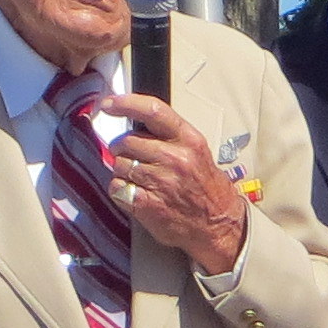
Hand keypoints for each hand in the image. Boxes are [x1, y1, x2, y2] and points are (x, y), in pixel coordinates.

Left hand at [94, 94, 251, 273]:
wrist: (218, 223)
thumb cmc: (204, 185)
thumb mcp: (196, 150)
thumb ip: (167, 135)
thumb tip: (131, 122)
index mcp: (188, 139)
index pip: (152, 110)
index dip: (126, 104)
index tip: (109, 104)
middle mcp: (175, 157)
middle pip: (127, 140)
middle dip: (122, 148)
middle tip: (131, 156)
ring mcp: (161, 181)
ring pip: (119, 164)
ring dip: (122, 170)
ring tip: (139, 178)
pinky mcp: (148, 204)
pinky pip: (117, 187)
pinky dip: (120, 190)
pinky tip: (135, 192)